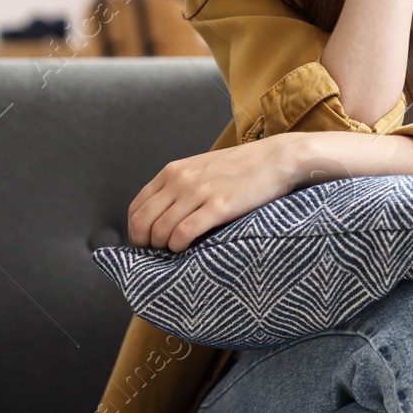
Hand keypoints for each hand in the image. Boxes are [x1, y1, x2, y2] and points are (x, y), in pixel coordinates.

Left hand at [127, 135, 300, 253]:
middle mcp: (180, 180)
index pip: (137, 207)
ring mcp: (199, 192)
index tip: (147, 244)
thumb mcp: (202, 169)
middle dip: (145, 244)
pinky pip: (183, 233)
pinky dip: (179, 247)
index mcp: (173, 171)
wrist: (277, 158)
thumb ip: (181, 186)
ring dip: (163, 248)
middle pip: (142, 222)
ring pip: (160, 230)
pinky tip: (188, 249)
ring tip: (177, 251)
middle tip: (158, 254)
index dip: (136, 231)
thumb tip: (163, 215)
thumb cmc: (242, 168)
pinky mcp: (219, 206)